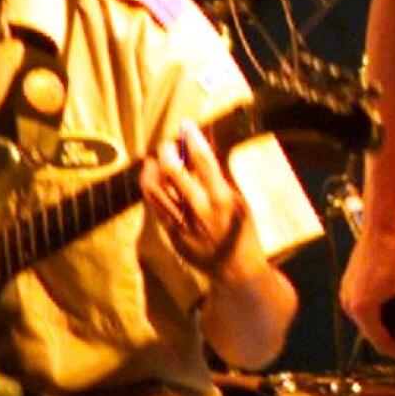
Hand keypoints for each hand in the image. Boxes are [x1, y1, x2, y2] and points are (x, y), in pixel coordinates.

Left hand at [141, 120, 249, 277]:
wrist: (235, 270)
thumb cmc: (242, 231)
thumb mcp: (239, 201)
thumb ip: (221, 175)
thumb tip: (207, 147)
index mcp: (222, 199)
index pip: (204, 161)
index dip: (192, 139)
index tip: (186, 124)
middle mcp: (200, 210)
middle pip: (173, 172)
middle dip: (166, 151)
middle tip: (167, 144)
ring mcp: (182, 224)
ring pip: (155, 190)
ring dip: (152, 170)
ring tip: (154, 161)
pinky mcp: (171, 234)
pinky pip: (154, 206)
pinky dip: (152, 188)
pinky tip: (154, 179)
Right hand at [340, 222, 394, 359]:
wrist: (381, 226)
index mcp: (362, 309)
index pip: (382, 344)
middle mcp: (348, 306)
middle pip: (375, 335)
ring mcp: (346, 296)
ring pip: (371, 322)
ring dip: (390, 325)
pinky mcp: (349, 287)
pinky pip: (366, 309)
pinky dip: (382, 313)